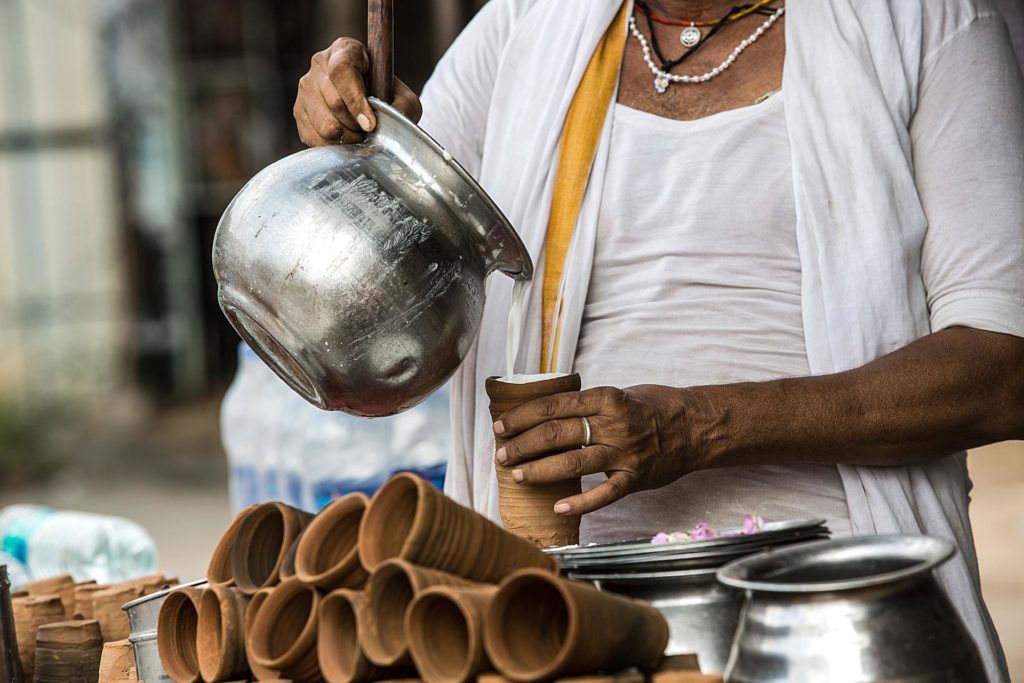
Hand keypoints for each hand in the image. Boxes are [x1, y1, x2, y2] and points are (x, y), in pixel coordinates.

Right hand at [294, 37, 421, 146]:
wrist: (372, 110)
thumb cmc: (388, 99)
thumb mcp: (403, 99)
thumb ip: (402, 107)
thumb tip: (390, 121)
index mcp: (346, 50)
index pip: (342, 71)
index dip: (356, 100)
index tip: (370, 124)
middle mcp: (320, 64)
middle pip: (334, 102)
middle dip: (355, 126)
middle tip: (368, 132)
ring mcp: (306, 88)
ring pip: (323, 123)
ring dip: (346, 138)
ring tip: (358, 136)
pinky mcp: (299, 111)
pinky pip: (313, 137)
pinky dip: (333, 148)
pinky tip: (345, 142)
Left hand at [492, 385, 702, 514]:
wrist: (696, 427)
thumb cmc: (652, 407)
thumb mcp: (618, 394)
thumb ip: (585, 405)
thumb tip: (545, 414)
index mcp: (604, 398)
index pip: (552, 406)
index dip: (521, 418)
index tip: (500, 428)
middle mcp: (612, 424)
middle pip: (555, 434)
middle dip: (522, 445)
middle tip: (501, 456)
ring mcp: (624, 453)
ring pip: (572, 462)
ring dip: (539, 471)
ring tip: (517, 476)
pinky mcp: (635, 478)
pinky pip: (604, 494)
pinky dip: (581, 503)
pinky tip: (558, 509)